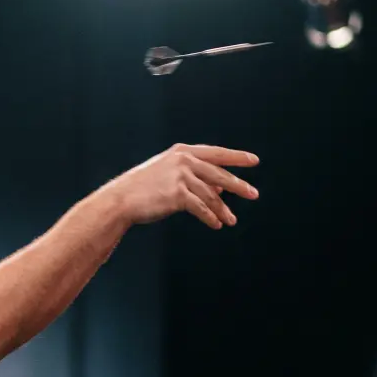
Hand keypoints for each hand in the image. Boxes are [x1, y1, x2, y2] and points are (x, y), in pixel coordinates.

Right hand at [105, 143, 258, 228]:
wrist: (122, 199)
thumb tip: (221, 188)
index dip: (236, 157)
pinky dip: (210, 217)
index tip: (253, 161)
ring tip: (232, 220)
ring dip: (222, 209)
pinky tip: (217, 225)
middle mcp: (183, 161)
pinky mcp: (177, 195)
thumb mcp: (169, 175)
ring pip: (211, 195)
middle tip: (254, 194)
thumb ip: (195, 178)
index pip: (216, 153)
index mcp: (182, 152)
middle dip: (238, 185)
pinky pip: (200, 208)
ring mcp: (180, 177)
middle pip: (218, 173)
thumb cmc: (144, 188)